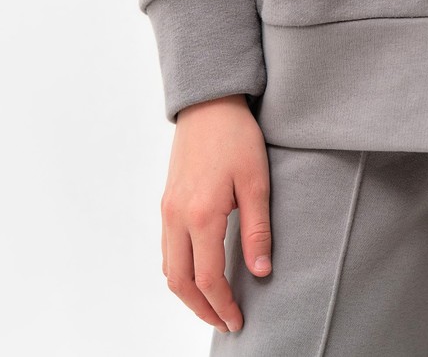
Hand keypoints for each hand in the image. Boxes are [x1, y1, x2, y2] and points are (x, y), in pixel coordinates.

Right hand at [160, 94, 271, 332]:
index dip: (223, 305)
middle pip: (179, 281)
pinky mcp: (167, 200)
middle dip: (201, 308)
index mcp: (201, 215)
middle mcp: (176, 216)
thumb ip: (257, 230)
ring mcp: (167, 208)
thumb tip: (261, 272)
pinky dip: (179, 269)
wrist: (209, 105)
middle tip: (224, 322)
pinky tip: (198, 270)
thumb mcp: (256, 182)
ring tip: (212, 303)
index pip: (208, 278)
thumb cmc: (237, 138)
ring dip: (187, 292)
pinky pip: (166, 247)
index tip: (238, 321)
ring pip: (168, 266)